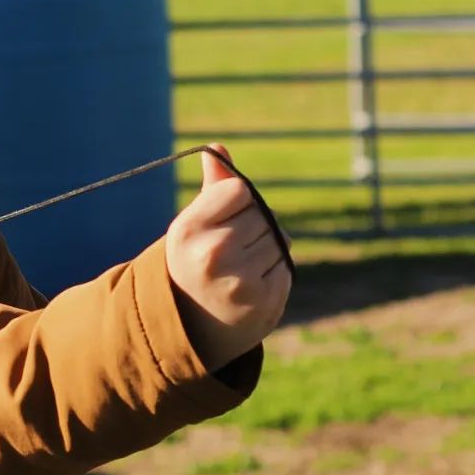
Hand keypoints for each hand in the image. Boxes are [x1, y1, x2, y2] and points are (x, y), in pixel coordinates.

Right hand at [164, 146, 290, 368]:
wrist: (191, 327)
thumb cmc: (194, 262)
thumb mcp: (193, 225)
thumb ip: (211, 187)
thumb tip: (217, 147)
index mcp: (188, 230)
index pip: (240, 190)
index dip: (237, 202)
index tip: (221, 221)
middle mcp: (212, 254)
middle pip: (262, 215)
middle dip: (253, 228)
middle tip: (230, 251)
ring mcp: (240, 280)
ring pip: (278, 240)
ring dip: (266, 251)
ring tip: (239, 269)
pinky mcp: (264, 300)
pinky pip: (285, 266)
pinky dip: (274, 273)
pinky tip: (251, 287)